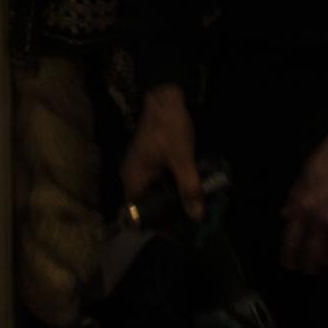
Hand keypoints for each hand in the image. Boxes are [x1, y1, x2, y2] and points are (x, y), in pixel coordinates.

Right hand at [120, 83, 205, 221]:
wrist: (165, 95)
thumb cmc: (169, 127)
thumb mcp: (183, 159)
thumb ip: (189, 188)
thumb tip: (196, 217)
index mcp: (133, 179)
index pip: (136, 215)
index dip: (154, 225)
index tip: (175, 232)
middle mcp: (131, 176)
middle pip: (145, 205)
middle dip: (166, 214)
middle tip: (189, 221)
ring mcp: (139, 167)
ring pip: (152, 193)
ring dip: (169, 200)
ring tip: (191, 207)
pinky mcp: (148, 160)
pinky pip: (157, 181)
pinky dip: (170, 186)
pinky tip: (186, 188)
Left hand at [281, 130, 327, 273]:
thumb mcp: (304, 174)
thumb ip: (295, 198)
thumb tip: (287, 217)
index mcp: (304, 207)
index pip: (291, 244)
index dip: (289, 258)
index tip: (290, 264)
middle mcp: (323, 220)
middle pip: (314, 256)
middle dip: (309, 266)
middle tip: (310, 268)